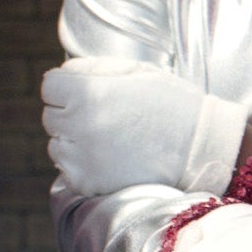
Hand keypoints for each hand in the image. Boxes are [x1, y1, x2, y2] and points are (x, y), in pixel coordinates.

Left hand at [42, 55, 248, 197]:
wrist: (201, 147)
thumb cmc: (172, 104)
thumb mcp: (136, 70)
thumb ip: (94, 68)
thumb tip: (65, 73)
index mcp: (88, 91)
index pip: (50, 86)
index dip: (68, 87)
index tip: (86, 93)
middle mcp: (79, 124)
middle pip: (50, 116)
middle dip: (71, 114)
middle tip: (103, 118)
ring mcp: (81, 157)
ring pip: (55, 146)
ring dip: (73, 142)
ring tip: (107, 140)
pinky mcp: (87, 183)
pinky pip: (67, 171)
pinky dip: (82, 167)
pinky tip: (109, 159)